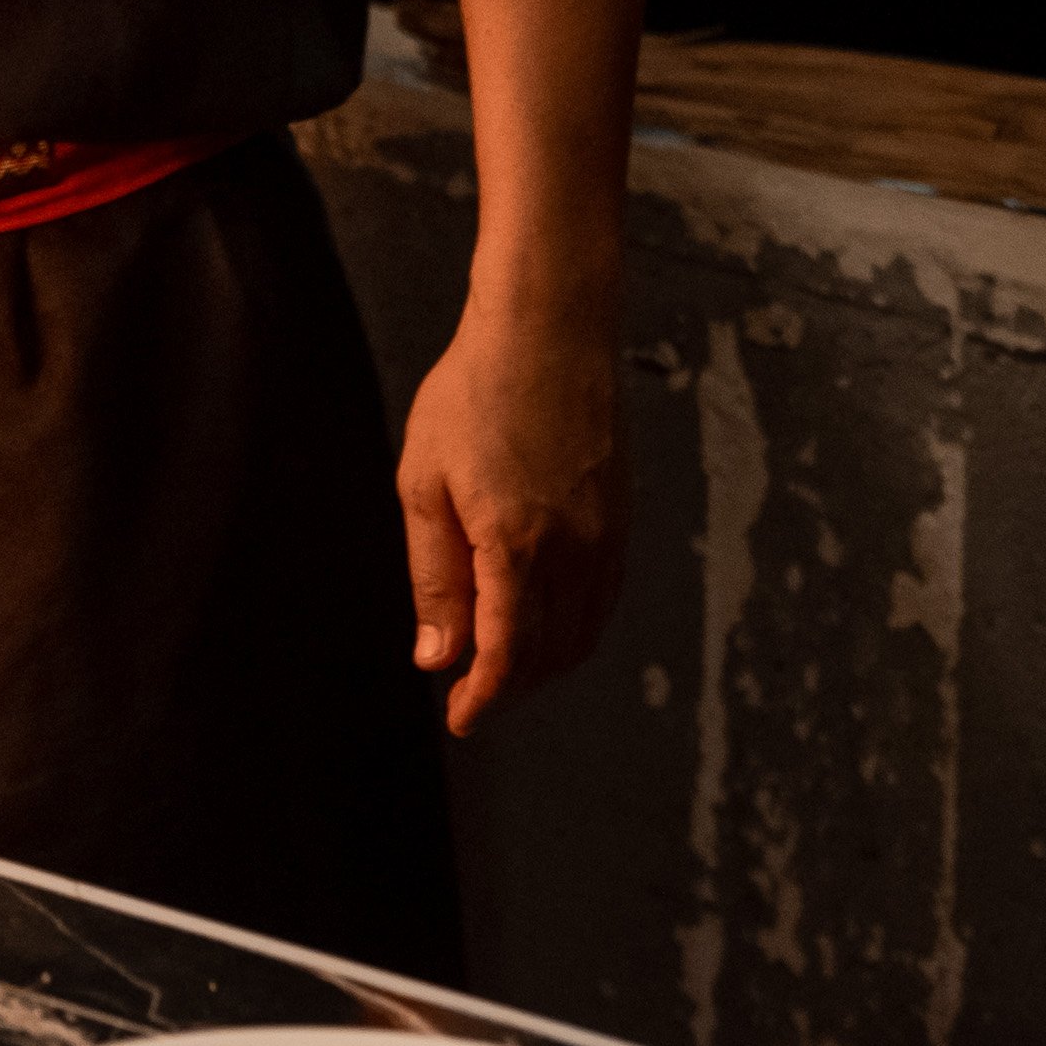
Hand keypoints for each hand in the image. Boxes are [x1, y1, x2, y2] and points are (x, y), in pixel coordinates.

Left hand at [396, 297, 621, 735]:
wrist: (550, 327)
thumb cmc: (473, 393)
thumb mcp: (424, 483)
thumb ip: (433, 576)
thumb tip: (436, 656)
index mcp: (516, 545)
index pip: (506, 655)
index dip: (482, 698)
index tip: (459, 718)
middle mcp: (573, 550)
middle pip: (547, 654)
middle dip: (509, 686)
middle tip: (468, 692)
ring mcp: (606, 535)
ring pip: (583, 632)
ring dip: (544, 663)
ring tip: (501, 664)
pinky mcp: (621, 517)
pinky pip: (603, 598)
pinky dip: (575, 627)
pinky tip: (544, 619)